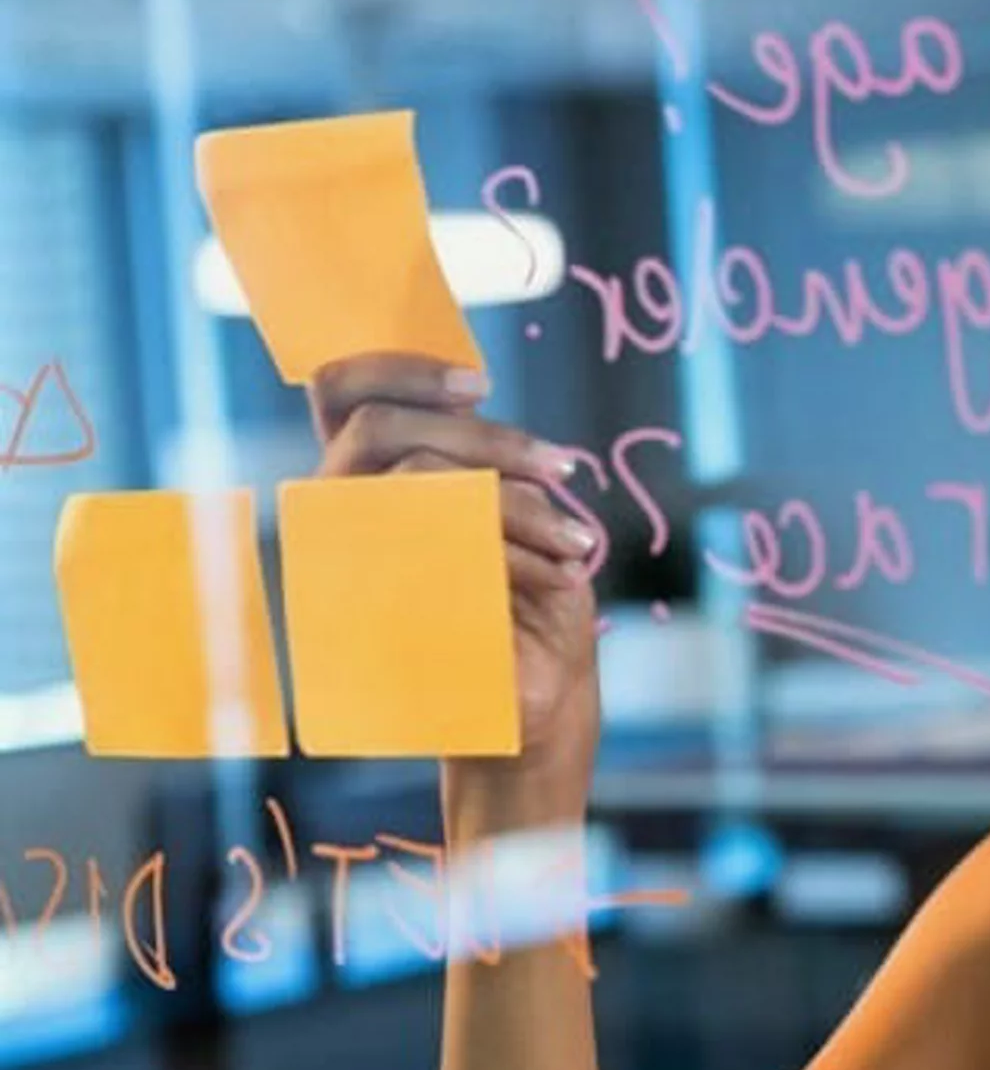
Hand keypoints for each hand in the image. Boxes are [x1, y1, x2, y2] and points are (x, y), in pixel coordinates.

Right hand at [307, 353, 601, 823]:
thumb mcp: (507, 517)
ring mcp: (343, 565)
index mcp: (361, 480)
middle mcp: (333, 517)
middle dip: (482, 439)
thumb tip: (468, 390)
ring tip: (576, 541)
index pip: (338, 389)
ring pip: (415, 486)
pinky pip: (441, 552)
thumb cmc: (522, 600)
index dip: (399, 367)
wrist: (530, 702)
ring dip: (512, 505)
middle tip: (560, 464)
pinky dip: (514, 554)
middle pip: (376, 430)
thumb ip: (475, 461)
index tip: (479, 381)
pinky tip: (560, 572)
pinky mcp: (372, 615)